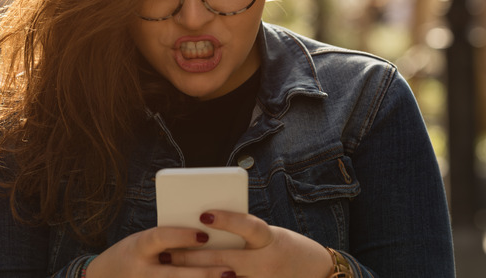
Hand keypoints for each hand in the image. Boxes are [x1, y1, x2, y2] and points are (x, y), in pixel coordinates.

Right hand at [87, 226, 235, 277]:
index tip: (204, 235)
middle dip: (203, 274)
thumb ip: (168, 240)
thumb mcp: (143, 241)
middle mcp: (142, 271)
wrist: (104, 277)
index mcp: (139, 247)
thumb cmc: (131, 253)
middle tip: (229, 271)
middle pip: (175, 275)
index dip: (181, 236)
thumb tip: (207, 234)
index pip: (160, 238)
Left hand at [165, 211, 333, 277]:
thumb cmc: (287, 248)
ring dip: (195, 276)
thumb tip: (206, 232)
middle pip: (224, 260)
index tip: (204, 214)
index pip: (249, 227)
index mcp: (270, 240)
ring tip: (171, 271)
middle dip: (192, 257)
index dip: (228, 220)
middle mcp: (266, 263)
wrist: (318, 274)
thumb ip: (242, 236)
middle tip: (168, 252)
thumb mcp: (270, 236)